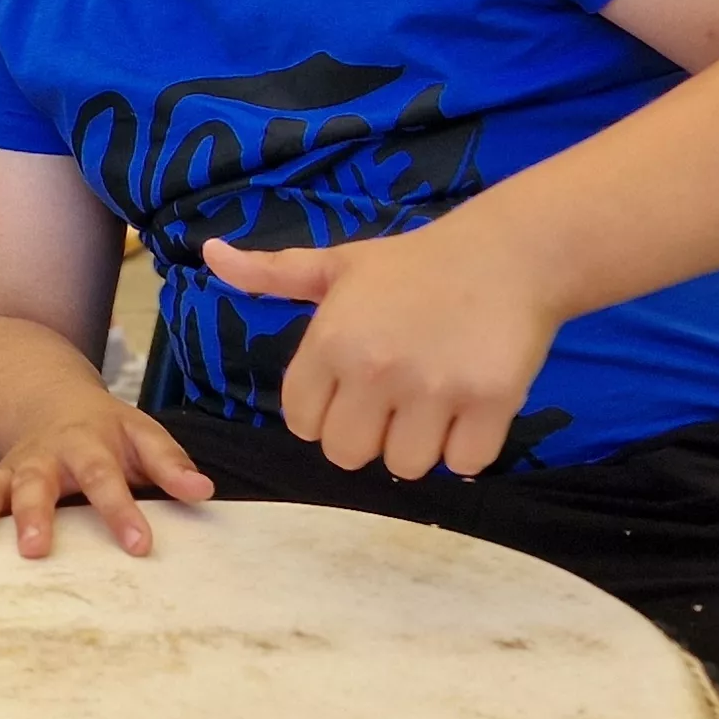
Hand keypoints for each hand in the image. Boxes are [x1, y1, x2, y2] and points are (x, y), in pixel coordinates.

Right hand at [0, 373, 214, 557]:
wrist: (49, 400)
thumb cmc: (104, 431)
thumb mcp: (141, 434)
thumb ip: (169, 463)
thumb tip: (202, 492)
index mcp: (87, 445)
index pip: (106, 478)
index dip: (121, 512)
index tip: (138, 547)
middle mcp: (44, 458)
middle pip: (37, 484)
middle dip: (33, 515)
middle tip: (34, 550)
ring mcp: (12, 470)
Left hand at [207, 227, 564, 479]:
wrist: (508, 252)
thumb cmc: (414, 263)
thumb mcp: (336, 263)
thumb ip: (271, 273)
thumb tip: (210, 254)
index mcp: (330, 341)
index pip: (301, 422)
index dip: (324, 413)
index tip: (351, 391)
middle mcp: (374, 369)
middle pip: (346, 455)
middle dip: (366, 438)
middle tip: (392, 404)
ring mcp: (433, 388)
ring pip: (404, 466)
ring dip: (418, 447)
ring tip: (432, 406)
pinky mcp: (489, 402)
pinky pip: (463, 463)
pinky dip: (467, 449)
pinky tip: (468, 411)